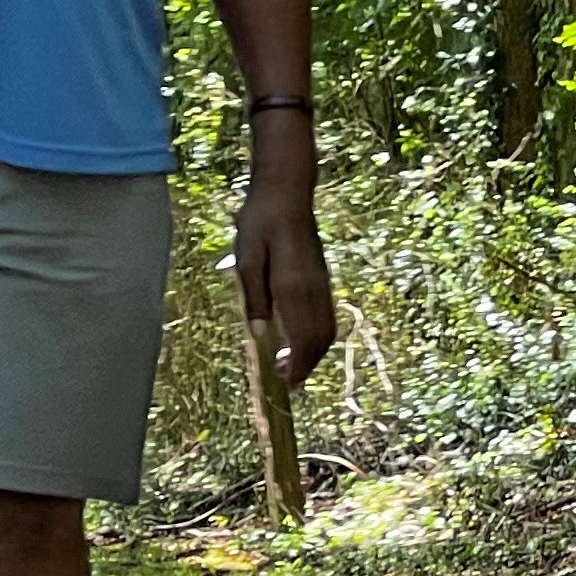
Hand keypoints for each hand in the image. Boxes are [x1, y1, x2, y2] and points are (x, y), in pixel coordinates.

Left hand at [234, 176, 336, 386]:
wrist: (286, 192)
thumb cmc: (259, 222)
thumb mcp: (246, 259)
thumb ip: (256, 297)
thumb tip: (261, 334)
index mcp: (294, 286)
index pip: (303, 338)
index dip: (296, 366)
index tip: (285, 384)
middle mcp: (314, 288)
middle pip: (320, 340)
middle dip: (306, 365)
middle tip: (285, 381)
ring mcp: (321, 282)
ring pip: (328, 329)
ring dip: (313, 352)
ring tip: (291, 365)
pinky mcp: (322, 276)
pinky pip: (327, 315)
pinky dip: (318, 335)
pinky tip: (300, 338)